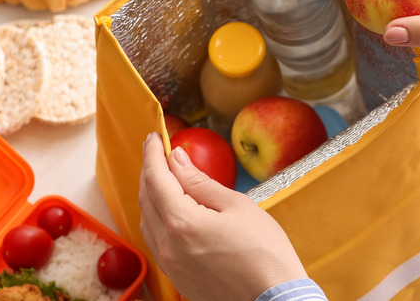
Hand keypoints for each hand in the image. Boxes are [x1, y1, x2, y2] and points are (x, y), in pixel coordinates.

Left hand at [138, 132, 307, 300]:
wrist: (273, 299)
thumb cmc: (264, 251)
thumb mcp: (236, 205)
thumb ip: (201, 182)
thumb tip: (177, 160)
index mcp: (181, 222)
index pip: (157, 178)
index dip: (153, 154)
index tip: (153, 136)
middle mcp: (167, 245)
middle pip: (146, 198)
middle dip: (150, 171)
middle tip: (157, 151)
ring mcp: (170, 264)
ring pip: (147, 221)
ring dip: (151, 195)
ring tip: (164, 177)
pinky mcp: (177, 277)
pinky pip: (155, 241)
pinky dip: (156, 218)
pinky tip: (170, 211)